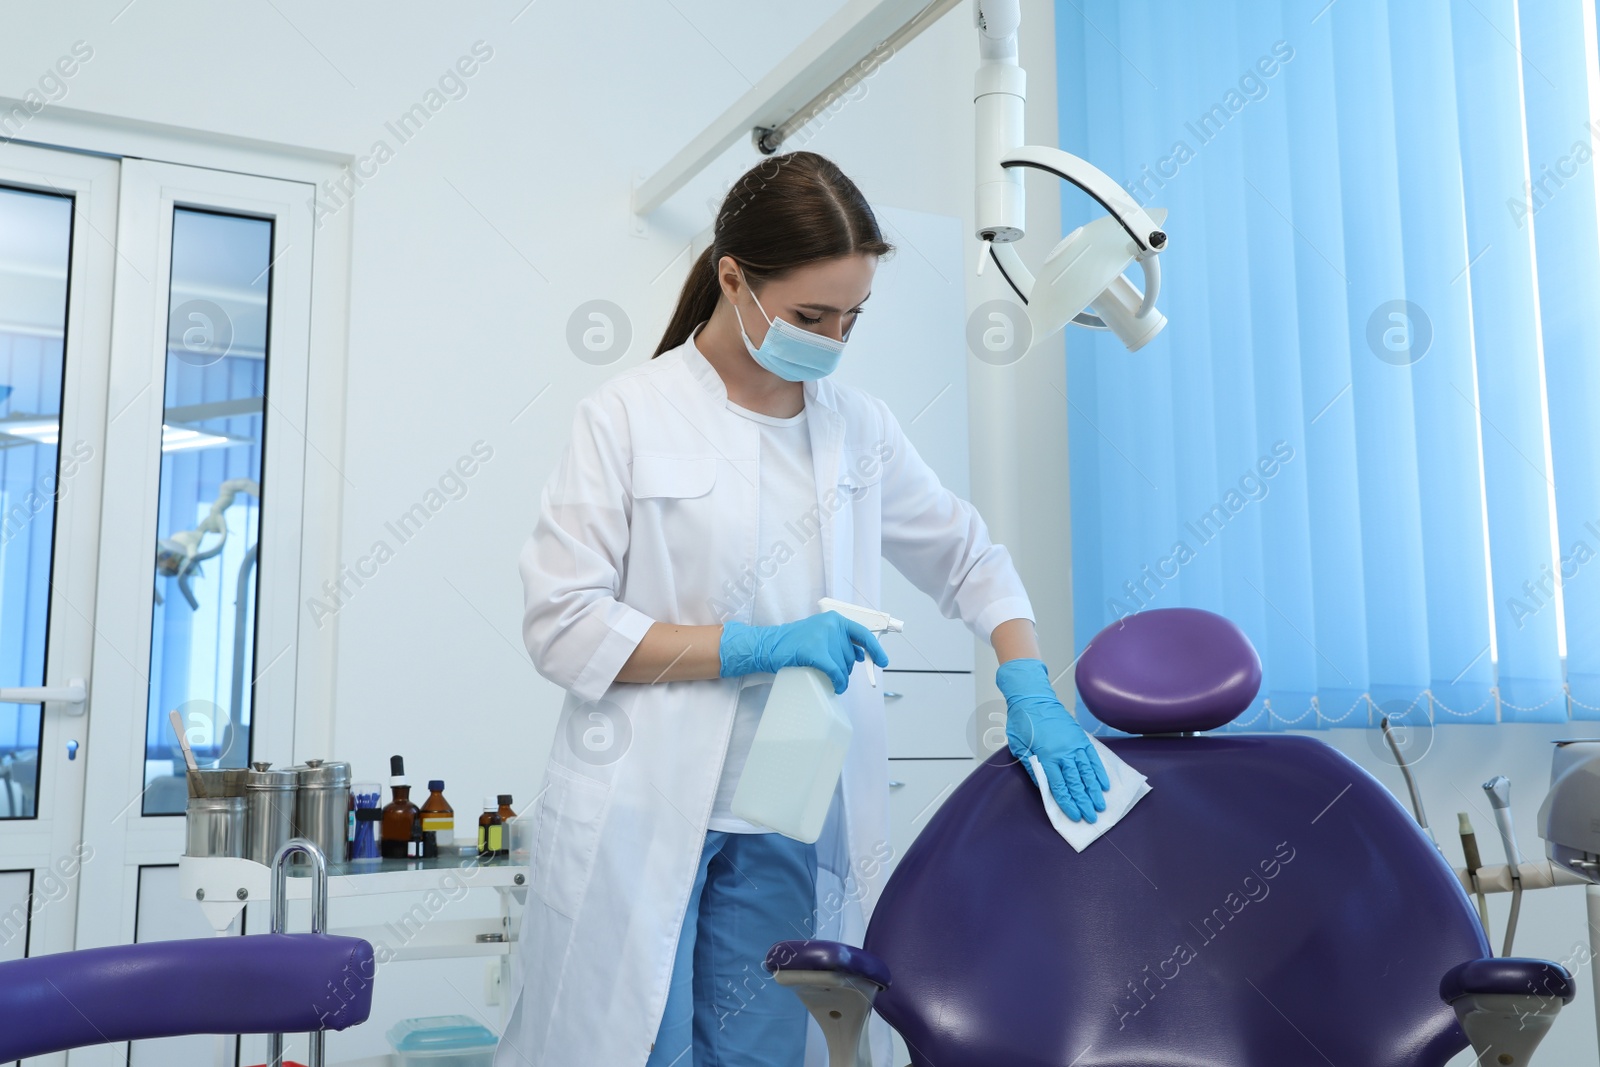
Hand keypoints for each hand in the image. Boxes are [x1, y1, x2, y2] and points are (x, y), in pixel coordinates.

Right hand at [719, 611, 888, 693]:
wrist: (768, 646)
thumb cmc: (793, 642)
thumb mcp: (819, 633)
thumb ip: (840, 640)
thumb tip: (861, 654)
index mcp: (834, 619)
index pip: (862, 634)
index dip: (875, 649)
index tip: (883, 661)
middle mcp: (831, 625)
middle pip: (850, 656)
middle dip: (845, 668)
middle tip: (831, 671)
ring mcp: (822, 638)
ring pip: (843, 666)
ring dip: (840, 677)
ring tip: (828, 678)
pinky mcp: (814, 652)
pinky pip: (835, 672)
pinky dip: (838, 682)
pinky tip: (837, 687)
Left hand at [997, 657, 1109, 822]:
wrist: (1033, 699)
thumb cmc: (1022, 723)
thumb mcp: (1019, 748)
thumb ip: (1032, 768)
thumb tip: (1044, 787)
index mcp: (1046, 757)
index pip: (1059, 787)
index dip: (1068, 803)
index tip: (1075, 816)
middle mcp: (1063, 753)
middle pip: (1076, 783)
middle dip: (1084, 802)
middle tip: (1092, 818)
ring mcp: (1074, 745)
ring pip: (1087, 773)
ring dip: (1094, 791)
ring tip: (1101, 805)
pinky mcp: (1081, 738)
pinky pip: (1092, 758)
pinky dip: (1099, 772)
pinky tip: (1103, 784)